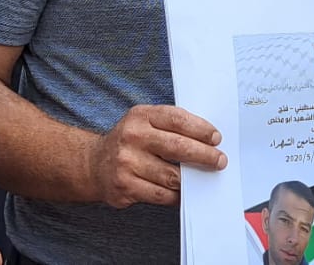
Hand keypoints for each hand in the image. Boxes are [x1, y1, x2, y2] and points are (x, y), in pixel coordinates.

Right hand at [85, 105, 225, 208]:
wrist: (94, 164)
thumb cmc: (130, 142)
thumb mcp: (144, 123)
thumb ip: (170, 126)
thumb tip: (207, 140)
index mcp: (140, 116)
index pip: (177, 119)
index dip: (201, 129)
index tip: (217, 138)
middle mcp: (132, 137)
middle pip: (177, 147)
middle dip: (204, 155)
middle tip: (220, 161)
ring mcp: (127, 163)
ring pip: (171, 175)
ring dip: (191, 179)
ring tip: (203, 179)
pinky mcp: (125, 186)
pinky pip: (161, 195)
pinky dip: (176, 196)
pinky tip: (183, 193)